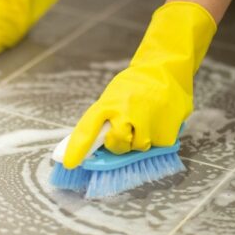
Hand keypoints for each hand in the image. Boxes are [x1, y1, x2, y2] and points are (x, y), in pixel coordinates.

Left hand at [63, 2, 216, 168]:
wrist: (166, 71)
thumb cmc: (136, 86)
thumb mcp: (113, 97)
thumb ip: (104, 119)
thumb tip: (94, 145)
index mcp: (108, 103)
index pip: (87, 129)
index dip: (77, 148)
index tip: (68, 163)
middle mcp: (125, 113)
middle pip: (116, 145)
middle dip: (118, 143)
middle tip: (126, 129)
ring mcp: (147, 123)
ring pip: (138, 148)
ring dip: (140, 139)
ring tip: (146, 119)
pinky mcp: (166, 133)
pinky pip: (157, 146)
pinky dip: (157, 137)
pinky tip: (159, 120)